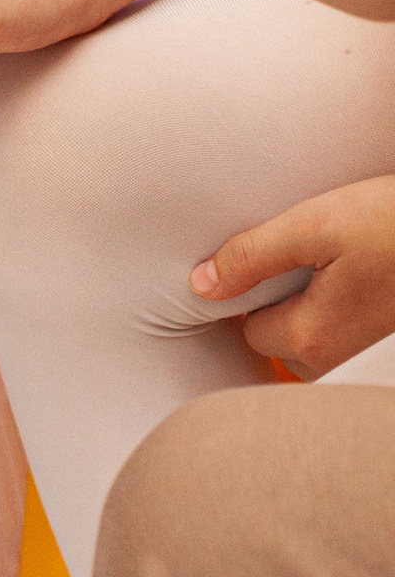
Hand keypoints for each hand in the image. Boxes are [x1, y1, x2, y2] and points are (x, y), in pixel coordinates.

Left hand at [193, 173, 394, 374]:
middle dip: (266, 296)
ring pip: (295, 330)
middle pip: (267, 335)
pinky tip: (331, 261)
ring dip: (292, 295)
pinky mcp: (367, 327)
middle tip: (288, 250)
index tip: (252, 254)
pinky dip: (314, 295)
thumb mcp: (312, 226)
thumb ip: (252, 257)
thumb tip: (201, 284)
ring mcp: (352, 343)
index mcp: (310, 335)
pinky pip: (320, 321)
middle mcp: (330, 353)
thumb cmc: (389, 223)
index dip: (239, 288)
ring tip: (311, 253)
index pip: (242, 327)